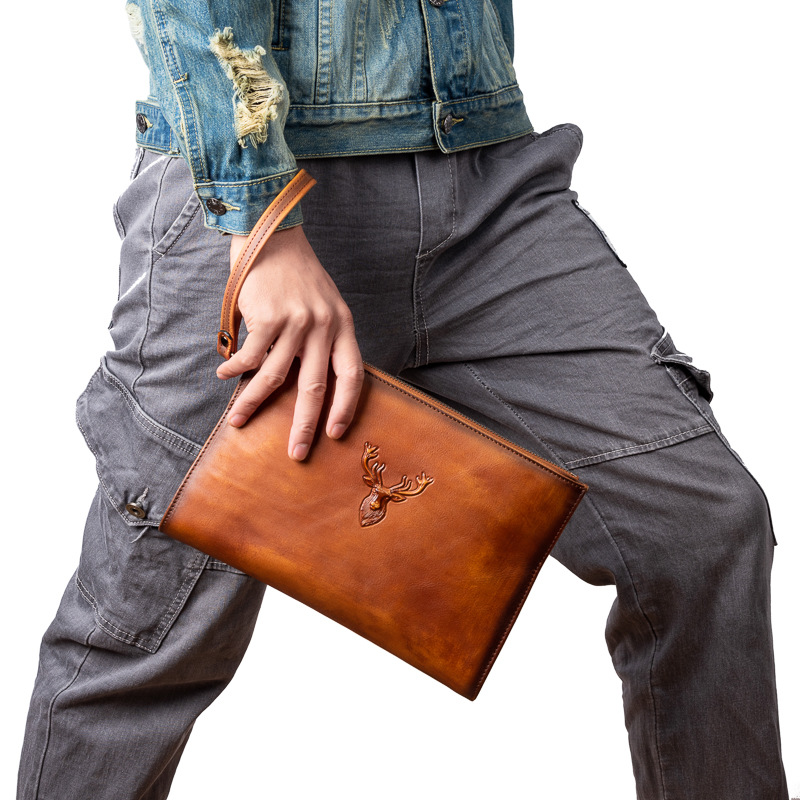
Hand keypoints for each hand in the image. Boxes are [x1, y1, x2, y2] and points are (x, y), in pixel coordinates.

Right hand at [216, 225, 363, 459]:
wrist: (275, 238)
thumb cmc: (300, 278)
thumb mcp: (326, 306)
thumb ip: (325, 341)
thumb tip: (312, 386)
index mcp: (343, 326)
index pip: (353, 375)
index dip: (346, 407)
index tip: (336, 433)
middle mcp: (323, 326)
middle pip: (316, 386)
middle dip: (304, 425)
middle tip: (296, 453)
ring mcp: (296, 322)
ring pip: (275, 376)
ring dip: (254, 402)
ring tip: (238, 420)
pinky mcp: (268, 316)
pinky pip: (251, 355)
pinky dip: (234, 370)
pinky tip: (223, 378)